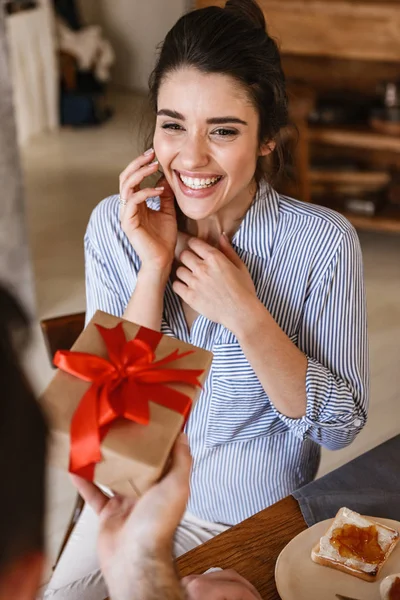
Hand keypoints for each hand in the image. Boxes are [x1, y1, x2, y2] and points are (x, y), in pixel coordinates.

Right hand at [72, 433, 191, 599]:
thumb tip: (183, 436)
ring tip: (95, 444)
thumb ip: (182, 460)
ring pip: (114, 477)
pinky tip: (76, 468)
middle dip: (128, 450)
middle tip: (117, 429)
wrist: (134, 558)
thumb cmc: (158, 525)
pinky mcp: (108, 514)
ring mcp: (126, 504)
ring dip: (104, 463)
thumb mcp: (177, 485)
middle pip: (136, 466)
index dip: (156, 442)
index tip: (148, 423)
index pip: (162, 459)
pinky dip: (84, 482)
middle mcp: (147, 494)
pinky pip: (94, 494)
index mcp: (165, 486)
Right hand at [119, 149, 176, 270]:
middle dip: (137, 164)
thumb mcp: (168, 211)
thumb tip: (165, 179)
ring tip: (154, 167)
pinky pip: (133, 201)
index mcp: (135, 204)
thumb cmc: (164, 238)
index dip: (140, 165)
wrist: (162, 259)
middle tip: (151, 154)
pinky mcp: (128, 222)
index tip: (154, 155)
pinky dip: (146, 192)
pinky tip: (159, 190)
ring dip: (140, 173)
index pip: (132, 178)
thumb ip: (165, 196)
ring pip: (126, 186)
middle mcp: (128, 207)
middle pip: (125, 178)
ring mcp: (126, 215)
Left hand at [173, 234, 256, 331]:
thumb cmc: (244, 290)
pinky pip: (176, 285)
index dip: (193, 244)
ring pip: (179, 270)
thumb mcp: (240, 266)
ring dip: (183, 271)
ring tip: (190, 276)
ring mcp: (194, 283)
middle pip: (184, 255)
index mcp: (215, 258)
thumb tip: (221, 236)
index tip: (194, 248)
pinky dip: (179, 285)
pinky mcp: (190, 297)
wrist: (241, 313)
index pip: (195, 243)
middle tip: (191, 263)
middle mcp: (202, 268)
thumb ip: (228, 250)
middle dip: (187, 257)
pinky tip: (186, 287)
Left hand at [182, 569, 261, 599]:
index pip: (239, 588)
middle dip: (248, 591)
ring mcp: (186, 583)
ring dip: (237, 589)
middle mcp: (192, 581)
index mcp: (201, 590)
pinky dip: (223, 590)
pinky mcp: (183, 588)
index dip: (254, 598)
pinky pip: (210, 583)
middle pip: (232, 576)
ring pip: (221, 577)